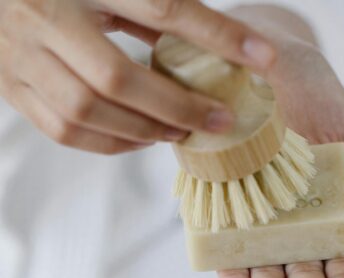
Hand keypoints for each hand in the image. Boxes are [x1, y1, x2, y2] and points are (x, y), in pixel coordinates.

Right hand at [0, 0, 275, 153]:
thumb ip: (147, 9)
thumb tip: (202, 44)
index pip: (162, 7)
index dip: (217, 36)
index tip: (263, 58)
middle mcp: (47, 17)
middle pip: (119, 77)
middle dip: (176, 106)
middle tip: (216, 121)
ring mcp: (21, 58)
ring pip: (88, 110)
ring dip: (142, 130)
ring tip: (178, 133)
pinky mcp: (13, 88)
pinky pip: (65, 130)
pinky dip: (109, 143)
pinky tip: (138, 141)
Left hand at [218, 6, 343, 277]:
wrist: (271, 71)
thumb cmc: (320, 104)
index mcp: (320, 213)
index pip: (332, 255)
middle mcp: (285, 221)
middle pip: (294, 266)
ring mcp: (251, 216)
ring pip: (259, 264)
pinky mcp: (219, 206)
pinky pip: (223, 246)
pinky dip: (232, 275)